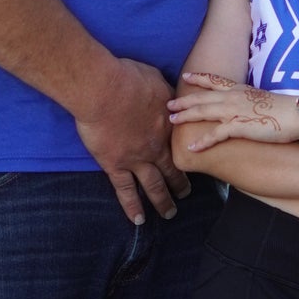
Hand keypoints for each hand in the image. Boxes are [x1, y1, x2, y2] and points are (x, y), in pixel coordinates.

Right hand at [75, 58, 190, 225]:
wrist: (103, 88)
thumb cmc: (129, 78)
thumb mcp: (157, 80)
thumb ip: (165, 92)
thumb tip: (169, 95)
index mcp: (167, 126)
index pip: (183, 144)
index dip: (189, 154)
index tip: (195, 160)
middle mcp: (156, 147)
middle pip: (173, 170)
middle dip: (181, 183)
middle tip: (187, 194)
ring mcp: (136, 160)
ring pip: (153, 186)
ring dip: (163, 201)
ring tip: (169, 213)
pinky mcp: (114, 165)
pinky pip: (125, 191)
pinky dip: (132, 207)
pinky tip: (138, 221)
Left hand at [168, 71, 297, 149]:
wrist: (296, 114)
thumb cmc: (284, 110)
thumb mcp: (262, 100)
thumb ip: (250, 102)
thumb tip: (246, 108)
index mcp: (240, 89)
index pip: (215, 81)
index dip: (199, 78)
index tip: (186, 76)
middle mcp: (233, 96)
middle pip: (202, 96)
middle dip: (184, 100)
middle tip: (169, 104)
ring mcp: (234, 110)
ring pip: (203, 111)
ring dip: (186, 116)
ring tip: (172, 120)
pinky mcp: (238, 125)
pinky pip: (215, 134)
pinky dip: (202, 141)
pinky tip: (191, 146)